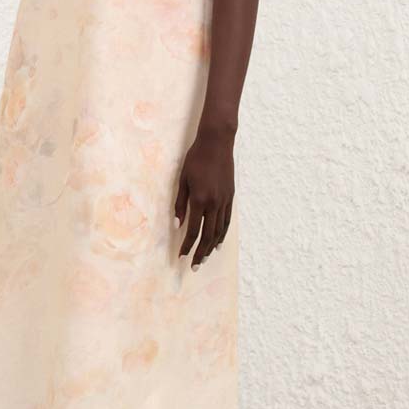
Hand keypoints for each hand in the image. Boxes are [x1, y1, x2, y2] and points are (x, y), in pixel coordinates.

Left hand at [174, 127, 234, 268]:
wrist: (217, 143)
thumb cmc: (195, 159)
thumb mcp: (182, 179)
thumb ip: (180, 203)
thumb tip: (177, 224)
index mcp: (200, 199)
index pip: (193, 230)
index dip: (187, 245)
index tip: (181, 255)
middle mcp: (214, 203)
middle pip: (208, 235)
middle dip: (200, 252)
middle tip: (194, 266)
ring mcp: (225, 201)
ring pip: (219, 231)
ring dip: (212, 247)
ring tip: (205, 259)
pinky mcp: (231, 197)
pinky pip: (227, 221)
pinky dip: (222, 234)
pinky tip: (218, 243)